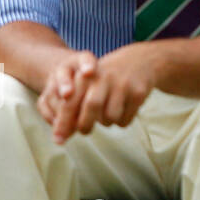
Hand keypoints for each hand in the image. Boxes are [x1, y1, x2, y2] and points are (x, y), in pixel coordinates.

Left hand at [43, 43, 164, 142]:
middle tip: (84, 131)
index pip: (71, 101)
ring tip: (107, 114)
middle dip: (85, 125)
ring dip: (106, 122)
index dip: (63, 121)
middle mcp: (105, 77)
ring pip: (110, 117)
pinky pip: (125, 119)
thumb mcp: (88, 83)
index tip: (58, 139)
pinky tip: (122, 111)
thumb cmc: (106, 79)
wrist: (141, 60)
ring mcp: (124, 84)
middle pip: (92, 106)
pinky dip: (121, 121)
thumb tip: (60, 136)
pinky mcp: (138, 93)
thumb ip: (72, 106)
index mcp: (88, 75)